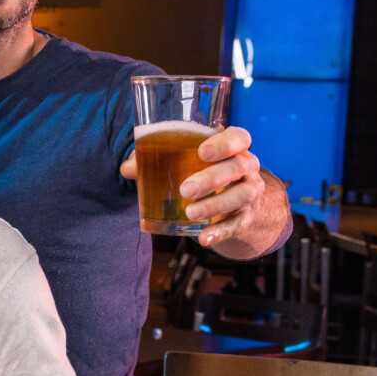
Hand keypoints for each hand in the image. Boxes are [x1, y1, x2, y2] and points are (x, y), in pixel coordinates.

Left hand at [120, 123, 275, 250]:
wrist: (235, 204)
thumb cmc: (203, 172)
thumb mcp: (184, 162)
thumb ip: (155, 160)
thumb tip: (127, 168)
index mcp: (232, 147)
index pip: (239, 137)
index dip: (225, 143)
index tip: (203, 152)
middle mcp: (246, 167)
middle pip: (239, 166)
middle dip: (213, 178)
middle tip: (185, 189)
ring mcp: (249, 193)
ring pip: (241, 195)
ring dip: (215, 204)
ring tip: (190, 213)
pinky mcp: (246, 217)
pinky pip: (237, 224)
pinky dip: (220, 232)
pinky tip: (203, 238)